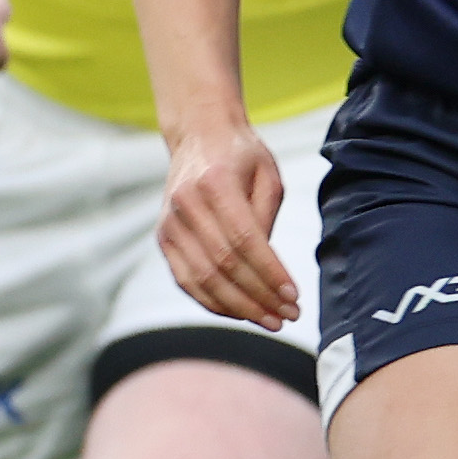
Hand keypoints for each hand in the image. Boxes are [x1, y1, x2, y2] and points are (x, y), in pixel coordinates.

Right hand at [161, 124, 300, 330]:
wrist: (198, 137)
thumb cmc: (241, 157)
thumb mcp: (267, 178)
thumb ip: (265, 219)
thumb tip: (268, 269)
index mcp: (214, 184)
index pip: (243, 239)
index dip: (269, 272)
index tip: (294, 295)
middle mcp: (185, 206)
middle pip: (221, 265)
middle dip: (258, 296)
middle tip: (289, 315)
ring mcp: (169, 224)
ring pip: (202, 278)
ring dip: (238, 306)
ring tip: (269, 320)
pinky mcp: (163, 239)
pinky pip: (185, 279)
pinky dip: (212, 301)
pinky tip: (239, 312)